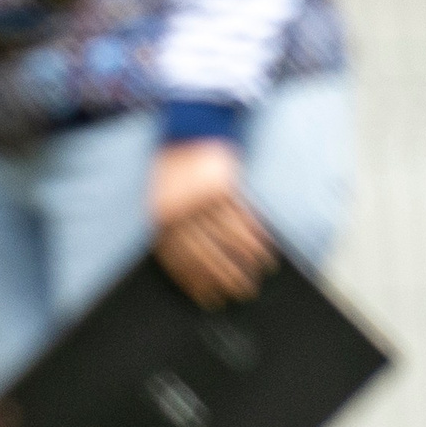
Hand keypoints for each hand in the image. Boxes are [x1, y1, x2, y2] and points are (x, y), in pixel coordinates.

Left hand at [148, 139, 273, 307]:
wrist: (188, 128)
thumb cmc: (175, 167)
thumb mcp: (163, 199)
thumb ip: (172, 227)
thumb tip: (191, 264)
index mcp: (160, 218)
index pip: (178, 260)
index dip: (195, 282)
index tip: (209, 298)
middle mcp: (179, 211)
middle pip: (204, 254)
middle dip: (224, 277)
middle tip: (241, 294)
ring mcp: (200, 199)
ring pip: (226, 239)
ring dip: (245, 261)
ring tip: (258, 277)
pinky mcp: (222, 186)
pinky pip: (242, 219)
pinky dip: (254, 238)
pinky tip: (265, 252)